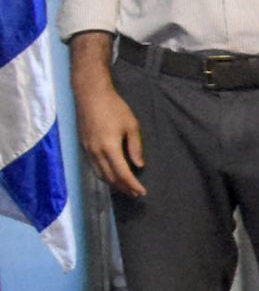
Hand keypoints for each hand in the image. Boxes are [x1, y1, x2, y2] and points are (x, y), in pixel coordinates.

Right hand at [75, 76, 146, 197]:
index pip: (122, 173)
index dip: (132, 185)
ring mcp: (88, 150)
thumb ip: (135, 147)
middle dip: (123, 188)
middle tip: (136, 194)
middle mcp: (96, 152)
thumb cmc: (114, 108)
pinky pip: (94, 167)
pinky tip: (112, 176)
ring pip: (100, 174)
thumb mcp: (131, 125)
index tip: (142, 192)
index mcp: (109, 147)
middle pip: (110, 177)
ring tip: (125, 188)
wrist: (91, 96)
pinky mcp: (84, 146)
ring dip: (113, 184)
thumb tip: (138, 165)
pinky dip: (104, 175)